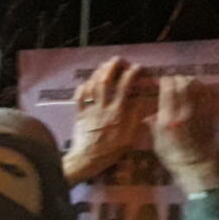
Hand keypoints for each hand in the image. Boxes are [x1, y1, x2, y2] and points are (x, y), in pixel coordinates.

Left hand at [63, 57, 144, 184]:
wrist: (87, 160)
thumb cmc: (111, 151)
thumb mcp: (129, 137)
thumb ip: (135, 118)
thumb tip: (140, 101)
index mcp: (117, 112)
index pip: (125, 87)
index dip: (131, 74)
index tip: (137, 67)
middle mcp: (102, 107)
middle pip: (106, 81)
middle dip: (112, 67)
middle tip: (118, 59)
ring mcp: (89, 109)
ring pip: (92, 86)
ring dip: (98, 73)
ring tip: (104, 66)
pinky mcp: (78, 114)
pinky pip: (79, 97)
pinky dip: (83, 87)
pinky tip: (87, 82)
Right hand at [151, 76, 218, 192]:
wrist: (197, 166)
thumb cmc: (174, 157)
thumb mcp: (157, 143)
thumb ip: (154, 126)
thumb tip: (148, 116)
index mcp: (169, 118)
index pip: (168, 89)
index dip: (165, 81)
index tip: (162, 82)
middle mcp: (185, 111)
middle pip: (183, 83)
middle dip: (177, 78)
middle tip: (174, 81)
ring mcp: (200, 112)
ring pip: (197, 86)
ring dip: (190, 81)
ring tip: (186, 83)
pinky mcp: (211, 114)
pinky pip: (210, 94)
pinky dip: (205, 88)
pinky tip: (200, 90)